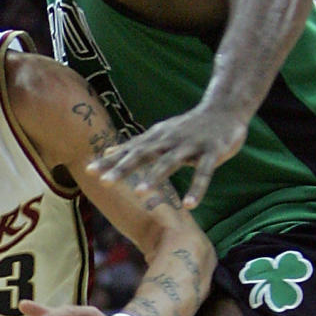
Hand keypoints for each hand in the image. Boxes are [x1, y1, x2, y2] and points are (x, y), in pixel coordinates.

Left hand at [91, 103, 247, 207]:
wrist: (225, 109)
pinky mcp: (212, 152)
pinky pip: (203, 173)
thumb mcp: (159, 134)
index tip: (89, 171)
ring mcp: (191, 146)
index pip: (129, 151)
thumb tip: (107, 152)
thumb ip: (135, 145)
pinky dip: (197, 189)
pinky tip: (190, 205)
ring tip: (139, 193)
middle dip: (123, 168)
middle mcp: (170, 140)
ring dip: (155, 177)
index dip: (110, 161)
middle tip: (104, 182)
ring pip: (170, 162)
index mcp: (156, 138)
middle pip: (143, 154)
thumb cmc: (188, 126)